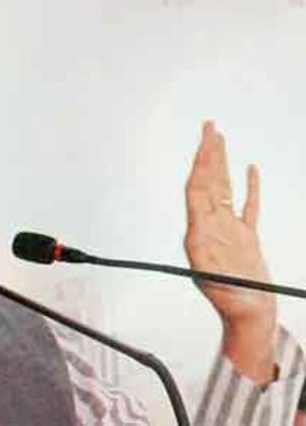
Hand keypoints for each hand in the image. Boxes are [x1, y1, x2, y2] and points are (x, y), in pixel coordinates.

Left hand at [184, 121, 275, 383]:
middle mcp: (210, 227)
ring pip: (224, 189)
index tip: (204, 142)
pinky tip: (249, 169)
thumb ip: (205, 253)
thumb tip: (195, 233)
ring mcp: (228, 230)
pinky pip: (247, 205)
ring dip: (221, 164)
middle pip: (207, 183)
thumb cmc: (231, 302)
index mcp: (199, 231)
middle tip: (209, 127)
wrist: (249, 318)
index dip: (200, 165)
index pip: (196, 190)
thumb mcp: (212, 276)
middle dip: (207, 154)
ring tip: (219, 139)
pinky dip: (249, 186)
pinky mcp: (246, 238)